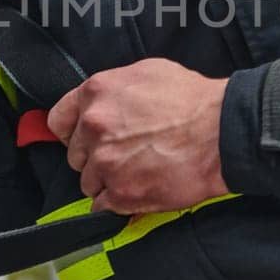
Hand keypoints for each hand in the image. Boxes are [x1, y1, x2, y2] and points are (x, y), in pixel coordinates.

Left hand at [46, 60, 228, 214]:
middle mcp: (93, 127)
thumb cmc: (192, 100)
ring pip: (88, 182)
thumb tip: (101, 104)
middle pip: (74, 155)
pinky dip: (115, 203)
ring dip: (107, 181)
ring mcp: (105, 162)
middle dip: (94, 157)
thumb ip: (113, 90)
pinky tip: (136, 191)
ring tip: (136, 173)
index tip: (82, 139)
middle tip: (124, 155)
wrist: (222, 131)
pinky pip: (100, 207)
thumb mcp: (146, 72)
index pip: (57, 120)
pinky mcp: (120, 194)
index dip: (71, 132)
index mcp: (96, 93)